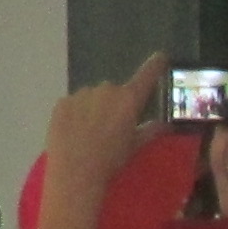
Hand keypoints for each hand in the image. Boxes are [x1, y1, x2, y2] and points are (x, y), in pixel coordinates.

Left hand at [41, 57, 167, 204]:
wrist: (75, 172)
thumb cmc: (112, 160)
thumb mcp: (136, 146)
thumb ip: (151, 131)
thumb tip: (166, 124)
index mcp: (128, 99)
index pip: (146, 75)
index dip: (155, 65)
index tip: (161, 56)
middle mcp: (106, 89)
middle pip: (115, 91)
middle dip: (115, 104)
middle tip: (113, 127)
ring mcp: (81, 94)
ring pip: (92, 96)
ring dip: (94, 108)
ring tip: (90, 133)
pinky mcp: (61, 103)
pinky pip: (73, 104)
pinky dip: (76, 114)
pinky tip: (75, 132)